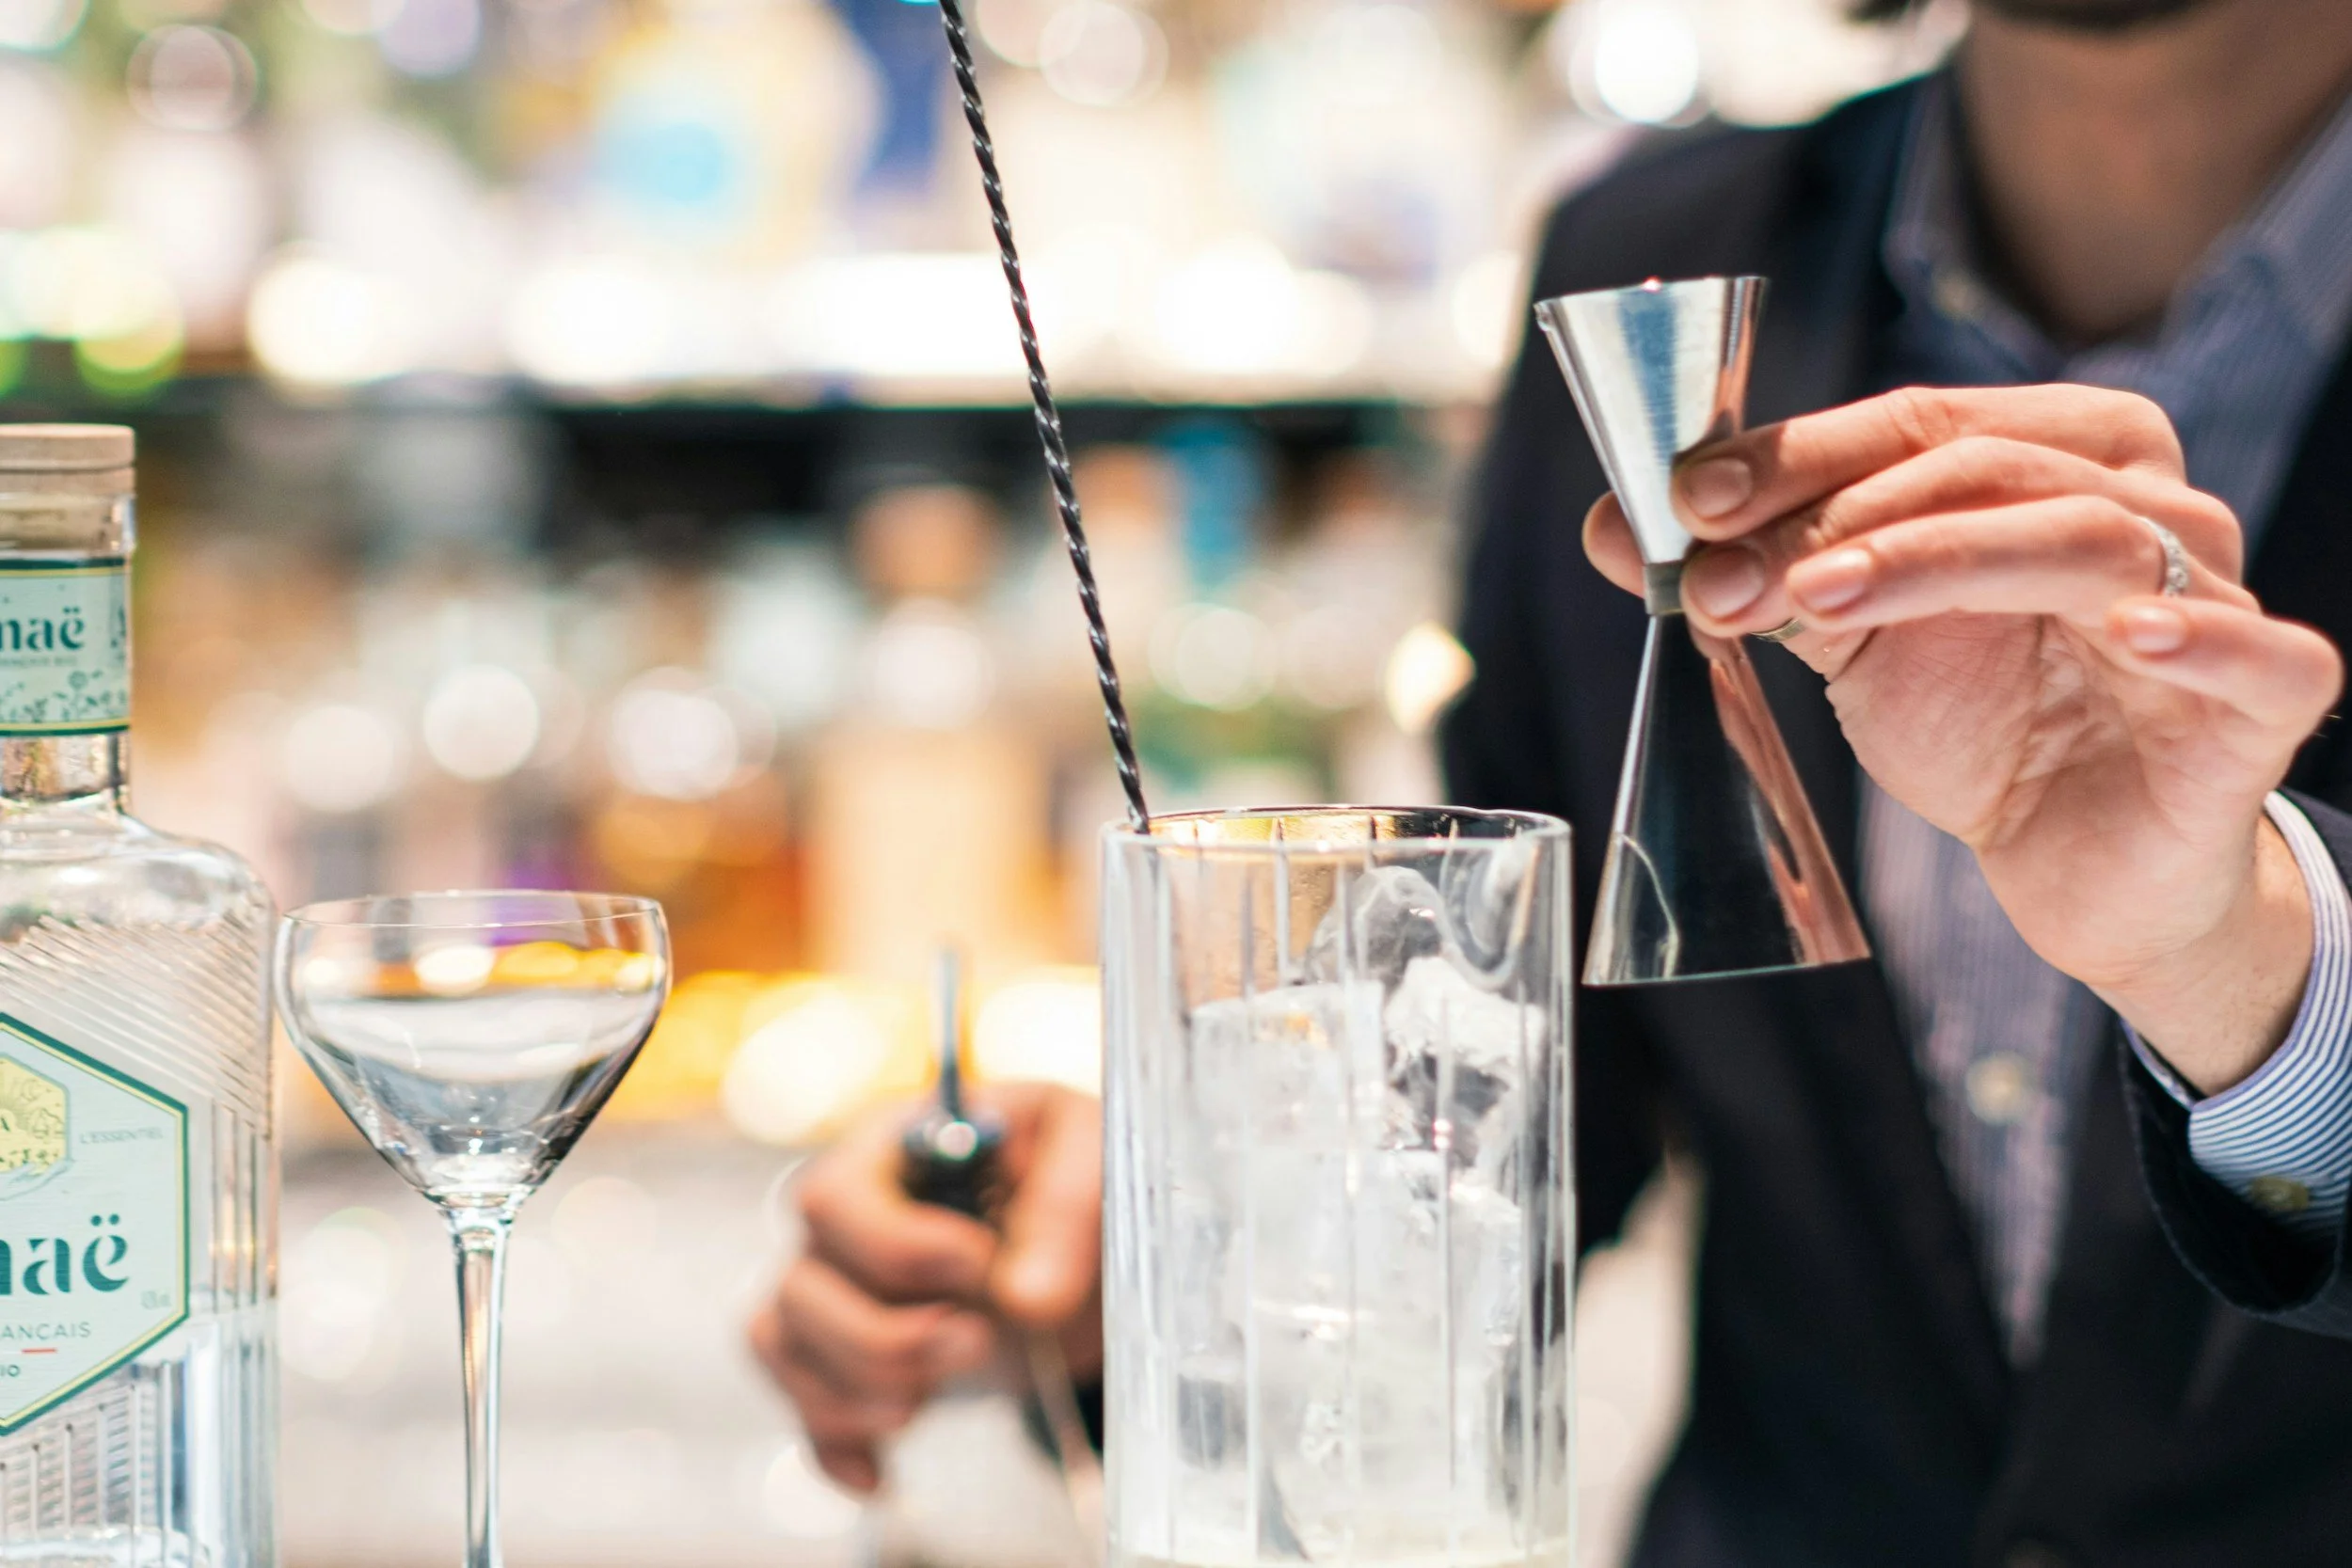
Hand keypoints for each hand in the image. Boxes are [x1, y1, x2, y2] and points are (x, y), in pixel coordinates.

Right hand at [747, 1083, 1102, 1491]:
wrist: (1074, 1239)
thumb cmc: (1068, 1172)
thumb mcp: (1088, 1150)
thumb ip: (1065, 1207)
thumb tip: (1027, 1300)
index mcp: (887, 1151)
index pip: (834, 1198)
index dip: (895, 1246)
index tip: (979, 1266)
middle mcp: (840, 1222)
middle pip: (800, 1284)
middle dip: (885, 1333)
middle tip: (976, 1342)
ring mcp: (830, 1291)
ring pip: (781, 1345)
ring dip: (854, 1391)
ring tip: (935, 1398)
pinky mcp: (842, 1359)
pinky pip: (800, 1407)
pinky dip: (834, 1449)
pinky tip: (883, 1478)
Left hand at [1583, 385, 2343, 1093]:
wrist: (2074, 858)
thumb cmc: (1979, 719)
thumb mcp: (1849, 635)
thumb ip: (1753, 572)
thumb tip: (1611, 523)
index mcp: (2055, 452)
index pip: (1916, 422)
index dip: (1794, 453)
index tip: (1684, 499)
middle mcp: (2145, 498)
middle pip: (1983, 466)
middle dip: (1836, 516)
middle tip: (1723, 577)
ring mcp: (2214, 589)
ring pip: (2081, 537)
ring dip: (1937, 557)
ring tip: (1822, 598)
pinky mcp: (2266, 692)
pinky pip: (2254, 652)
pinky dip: (2192, 634)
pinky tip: (2122, 633)